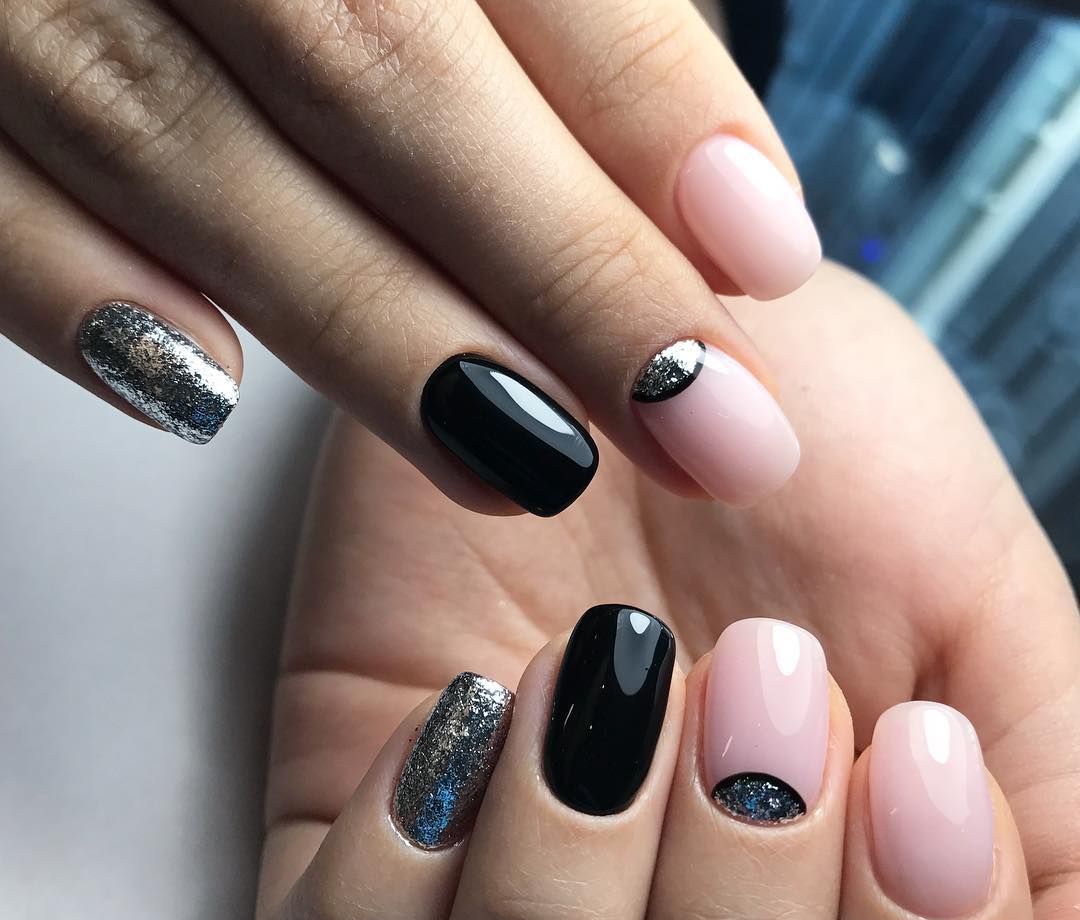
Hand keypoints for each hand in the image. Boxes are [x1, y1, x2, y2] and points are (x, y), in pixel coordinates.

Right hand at [0, 0, 815, 511]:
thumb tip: (707, 197)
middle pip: (380, 69)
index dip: (653, 109)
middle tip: (703, 427)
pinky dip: (72, 290)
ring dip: (375, 330)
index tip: (764, 260)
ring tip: (529, 460)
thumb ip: (561, 24)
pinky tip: (200, 393)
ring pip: (189, 146)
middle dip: (559, 271)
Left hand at [251, 262, 1079, 919]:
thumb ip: (1052, 838)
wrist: (637, 345)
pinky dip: (417, 852)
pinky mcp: (349, 863)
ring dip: (584, 874)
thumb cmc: (811, 467)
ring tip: (625, 666)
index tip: (915, 754)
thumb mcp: (973, 630)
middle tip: (764, 679)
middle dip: (745, 911)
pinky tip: (485, 696)